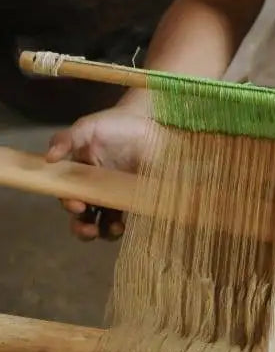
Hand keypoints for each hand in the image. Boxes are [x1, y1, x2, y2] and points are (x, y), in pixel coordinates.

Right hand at [46, 106, 151, 240]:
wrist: (147, 120)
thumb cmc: (113, 124)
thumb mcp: (87, 127)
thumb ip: (66, 139)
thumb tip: (48, 158)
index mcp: (80, 176)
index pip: (69, 197)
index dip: (70, 205)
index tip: (79, 206)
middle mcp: (97, 189)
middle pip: (85, 217)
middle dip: (83, 228)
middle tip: (90, 230)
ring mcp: (118, 194)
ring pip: (107, 222)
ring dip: (106, 232)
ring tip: (115, 229)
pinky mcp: (139, 196)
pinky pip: (132, 216)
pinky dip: (131, 224)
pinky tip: (132, 222)